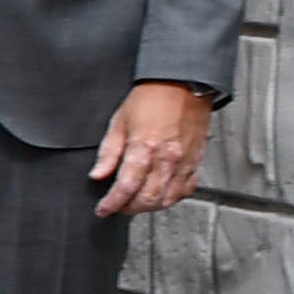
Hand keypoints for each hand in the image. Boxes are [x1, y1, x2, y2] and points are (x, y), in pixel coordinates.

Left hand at [93, 80, 213, 220]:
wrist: (184, 84)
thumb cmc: (152, 97)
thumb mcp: (119, 121)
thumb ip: (108, 152)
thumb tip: (97, 174)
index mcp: (144, 148)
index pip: (126, 187)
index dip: (112, 203)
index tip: (103, 209)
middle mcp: (167, 159)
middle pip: (148, 198)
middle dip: (129, 208)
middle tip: (117, 206)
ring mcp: (184, 162)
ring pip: (168, 199)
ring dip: (149, 206)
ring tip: (136, 202)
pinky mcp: (195, 162)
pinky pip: (185, 190)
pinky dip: (171, 198)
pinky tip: (160, 194)